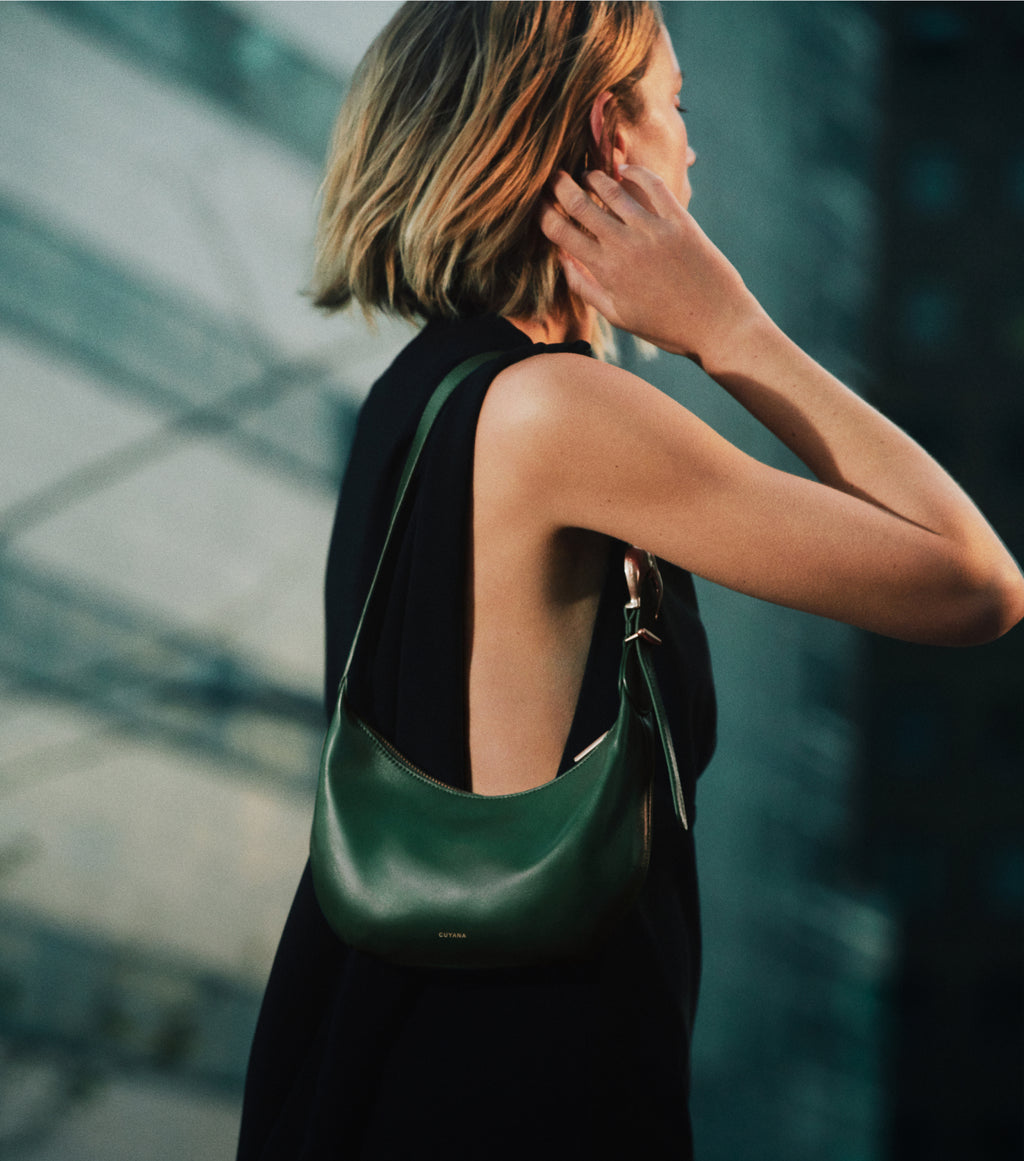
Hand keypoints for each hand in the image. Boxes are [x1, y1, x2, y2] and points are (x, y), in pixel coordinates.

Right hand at [539, 166, 759, 364]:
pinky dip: (634, 172)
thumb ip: (586, 287)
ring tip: (587, 175)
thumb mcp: (618, 316)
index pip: (561, 233)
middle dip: (560, 187)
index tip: (536, 205)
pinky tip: (624, 171)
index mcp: (605, 272)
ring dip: (594, 178)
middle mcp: (624, 246)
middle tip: (552, 176)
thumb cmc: (665, 326)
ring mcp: (653, 230)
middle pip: (581, 205)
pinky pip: (651, 184)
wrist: (717, 325)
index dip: (543, 214)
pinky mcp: (679, 220)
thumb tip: (562, 261)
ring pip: (612, 189)